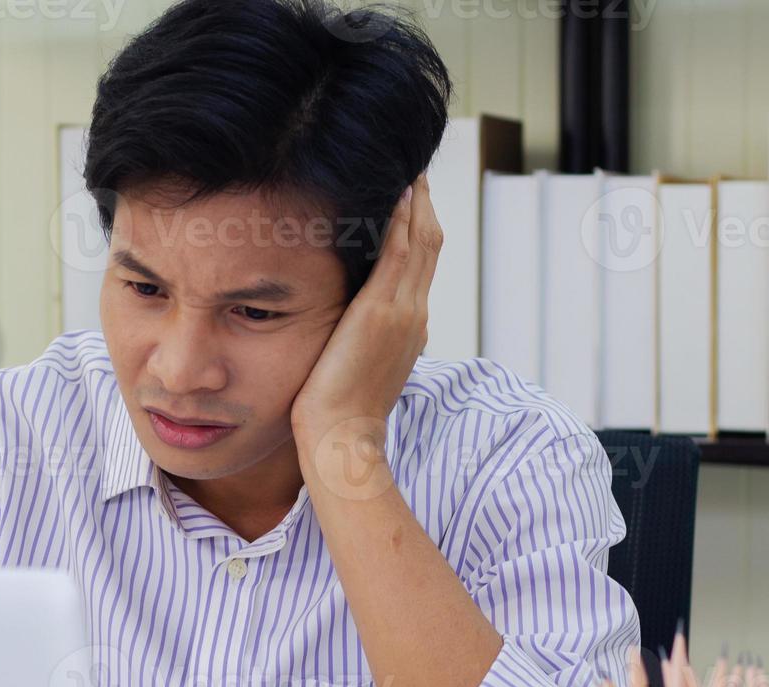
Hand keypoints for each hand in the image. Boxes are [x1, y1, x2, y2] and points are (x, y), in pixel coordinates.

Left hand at [290, 172, 441, 453]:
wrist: (342, 436)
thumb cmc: (340, 411)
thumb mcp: (360, 366)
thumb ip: (365, 338)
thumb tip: (353, 324)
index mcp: (410, 325)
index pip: (420, 263)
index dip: (419, 226)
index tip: (411, 196)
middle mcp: (414, 313)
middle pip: (428, 243)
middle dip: (422, 203)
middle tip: (414, 168)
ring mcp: (403, 311)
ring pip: (419, 241)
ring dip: (416, 201)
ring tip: (409, 168)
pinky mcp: (382, 311)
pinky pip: (399, 252)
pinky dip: (403, 220)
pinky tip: (400, 191)